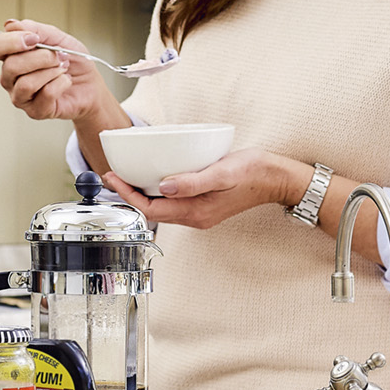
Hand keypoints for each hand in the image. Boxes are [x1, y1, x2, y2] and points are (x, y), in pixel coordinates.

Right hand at [0, 19, 115, 123]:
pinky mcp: (34, 111)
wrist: (90, 84)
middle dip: (41, 57)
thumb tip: (10, 25)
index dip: (10, 41)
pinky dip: (61, 83)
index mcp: (10, 56)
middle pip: (11, 65)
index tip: (34, 39)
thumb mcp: (58, 38)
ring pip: (26, 83)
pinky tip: (66, 81)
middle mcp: (10, 77)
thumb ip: (36, 30)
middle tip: (59, 55)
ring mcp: (20, 96)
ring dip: (52, 71)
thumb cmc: (71, 61)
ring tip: (63, 68)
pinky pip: (45, 94)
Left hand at [101, 149, 307, 230]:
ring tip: (126, 174)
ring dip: (141, 193)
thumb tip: (163, 185)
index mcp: (196, 212)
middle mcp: (195, 216)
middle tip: (111, 174)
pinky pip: (173, 201)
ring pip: (162, 206)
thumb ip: (193, 181)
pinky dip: (158, 190)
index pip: (151, 208)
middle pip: (152, 210)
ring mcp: (199, 212)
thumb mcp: (223, 173)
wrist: (278, 179)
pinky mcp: (204, 204)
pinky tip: (153, 176)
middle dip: (129, 194)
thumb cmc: (254, 173)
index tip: (112, 178)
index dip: (127, 195)